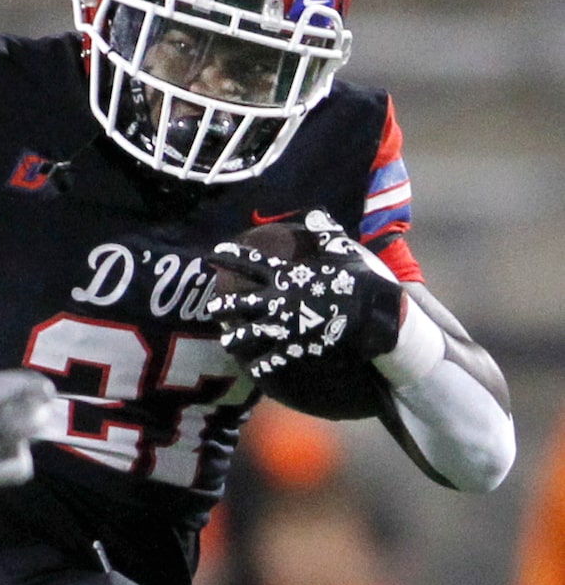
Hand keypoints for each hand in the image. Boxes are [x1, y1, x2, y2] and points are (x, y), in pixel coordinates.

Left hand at [205, 209, 405, 382]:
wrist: (374, 313)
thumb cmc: (358, 280)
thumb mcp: (342, 250)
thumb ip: (324, 232)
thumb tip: (315, 214)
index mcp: (286, 276)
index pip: (250, 263)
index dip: (230, 256)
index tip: (214, 252)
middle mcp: (277, 301)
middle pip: (237, 303)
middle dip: (219, 305)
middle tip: (211, 307)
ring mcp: (281, 327)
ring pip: (244, 336)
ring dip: (232, 339)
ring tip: (227, 341)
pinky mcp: (291, 349)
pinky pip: (267, 362)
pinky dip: (259, 367)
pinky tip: (253, 370)